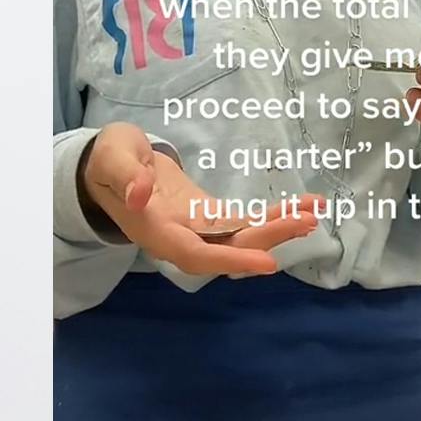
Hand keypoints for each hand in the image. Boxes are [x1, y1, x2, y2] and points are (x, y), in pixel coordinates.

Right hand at [80, 123, 320, 276]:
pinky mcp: (207, 217)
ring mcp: (196, 229)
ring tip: (312, 212)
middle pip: (228, 247)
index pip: (195, 254)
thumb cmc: (108, 158)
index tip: (267, 262)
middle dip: (268, 237)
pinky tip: (300, 207)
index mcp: (154, 230)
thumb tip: (140, 195)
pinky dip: (271, 216)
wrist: (109, 163)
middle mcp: (179, 237)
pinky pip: (243, 222)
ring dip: (277, 227)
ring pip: (241, 237)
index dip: (230, 259)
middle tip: (305, 220)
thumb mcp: (112, 158)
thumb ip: (125, 176)